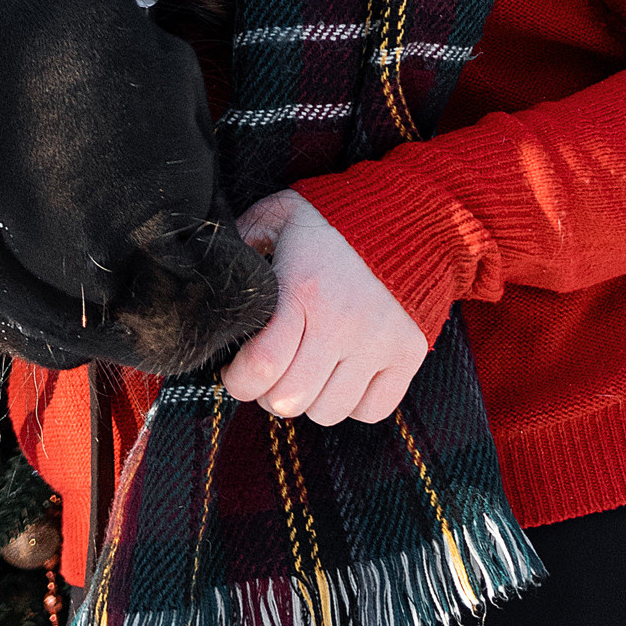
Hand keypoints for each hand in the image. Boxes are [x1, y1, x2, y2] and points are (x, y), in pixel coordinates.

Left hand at [220, 192, 428, 426]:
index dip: (239, 381)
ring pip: (328, 412)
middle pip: (290, 399)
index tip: (236, 371)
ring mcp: (379, 343)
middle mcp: (343, 323)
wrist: (410, 213)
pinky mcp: (408, 355)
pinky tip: (344, 375)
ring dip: (310, 400)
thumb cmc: (333, 219)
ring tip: (309, 371)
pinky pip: (372, 411)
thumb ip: (244, 240)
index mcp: (304, 290)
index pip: (262, 366)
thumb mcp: (280, 216)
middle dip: (269, 393)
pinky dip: (353, 403)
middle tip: (271, 373)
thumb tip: (215, 271)